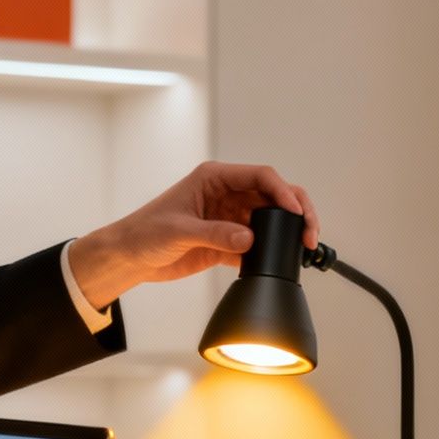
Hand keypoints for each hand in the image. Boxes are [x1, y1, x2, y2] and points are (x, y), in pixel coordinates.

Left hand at [66, 161, 321, 308]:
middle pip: (273, 196)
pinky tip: (277, 262)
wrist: (130, 257)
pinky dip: (270, 252)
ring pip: (269, 220)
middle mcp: (226, 194)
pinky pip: (257, 245)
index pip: (260, 176)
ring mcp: (229, 218)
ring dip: (286, 233)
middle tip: (309, 232)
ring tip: (301, 248)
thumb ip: (217, 235)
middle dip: (296, 211)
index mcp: (215, 178)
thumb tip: (249, 240)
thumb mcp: (180, 231)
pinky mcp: (228, 242)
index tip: (295, 211)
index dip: (283, 191)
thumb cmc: (145, 231)